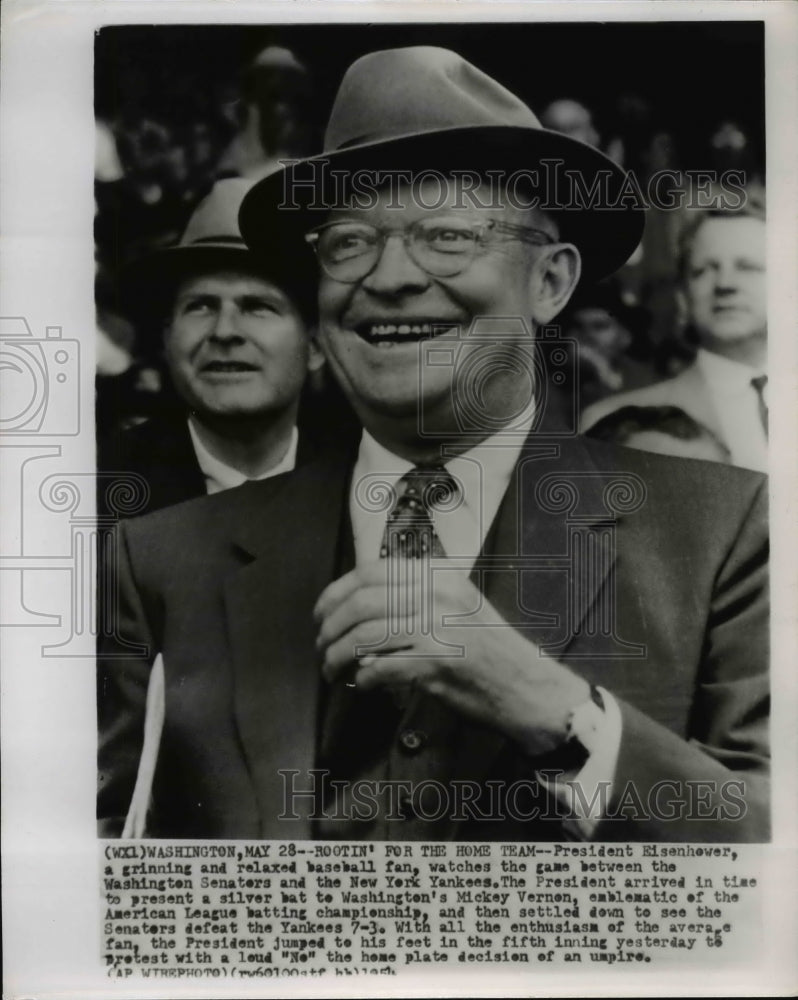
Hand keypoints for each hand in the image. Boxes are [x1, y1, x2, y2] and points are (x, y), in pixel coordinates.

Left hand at [313, 559, 590, 755]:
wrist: (528, 686)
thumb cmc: (491, 651)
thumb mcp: (459, 605)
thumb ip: (416, 597)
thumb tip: (359, 607)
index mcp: (440, 576)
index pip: (372, 572)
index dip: (336, 592)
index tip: (322, 613)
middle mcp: (438, 596)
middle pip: (361, 603)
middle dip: (330, 628)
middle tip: (321, 646)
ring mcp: (439, 627)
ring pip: (365, 637)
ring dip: (338, 657)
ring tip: (332, 669)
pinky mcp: (439, 663)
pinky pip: (382, 668)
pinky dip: (365, 679)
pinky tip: (363, 684)